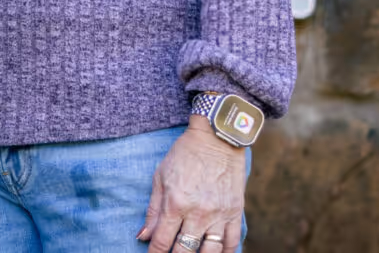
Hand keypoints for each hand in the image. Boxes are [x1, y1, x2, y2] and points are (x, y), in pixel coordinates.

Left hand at [139, 118, 245, 250]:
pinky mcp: (235, 212)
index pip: (162, 242)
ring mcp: (218, 214)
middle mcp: (197, 213)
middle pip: (185, 251)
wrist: (216, 137)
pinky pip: (232, 243)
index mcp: (175, 203)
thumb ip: (152, 210)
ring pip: (209, 252)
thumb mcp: (161, 176)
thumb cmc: (184, 154)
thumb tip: (143, 236)